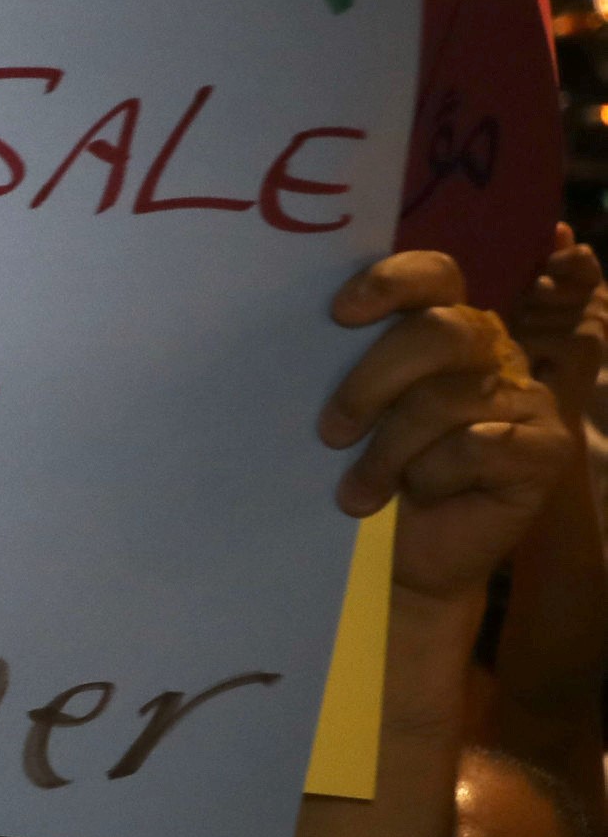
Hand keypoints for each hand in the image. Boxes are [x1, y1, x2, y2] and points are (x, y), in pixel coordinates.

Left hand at [319, 251, 574, 606]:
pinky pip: (478, 445)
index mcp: (443, 328)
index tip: (339, 313)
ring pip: (446, 399)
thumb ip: (340, 373)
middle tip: (330, 434)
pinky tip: (422, 496)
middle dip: (371, 383)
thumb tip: (290, 348)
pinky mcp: (546, 447)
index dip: (391, 282)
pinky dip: (434, 475)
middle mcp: (491, 351)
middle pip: (440, 332)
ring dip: (388, 452)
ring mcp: (525, 397)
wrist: (402, 559)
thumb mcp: (349, 421)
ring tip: (359, 492)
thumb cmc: (369, 479)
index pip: (434, 277)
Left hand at [510, 222, 607, 416]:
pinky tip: (538, 367)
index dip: (555, 265)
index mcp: (593, 290)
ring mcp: (597, 322)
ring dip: (521, 333)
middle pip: (542, 284)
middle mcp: (601, 303)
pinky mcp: (586, 343)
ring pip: (531, 310)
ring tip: (534, 355)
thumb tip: (561, 226)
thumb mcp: (542, 311)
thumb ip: (555, 268)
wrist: (557, 418)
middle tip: (532, 337)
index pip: (578, 257)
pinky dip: (524, 352)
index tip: (541, 285)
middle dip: (525, 310)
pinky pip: (532, 334)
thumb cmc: (542, 361)